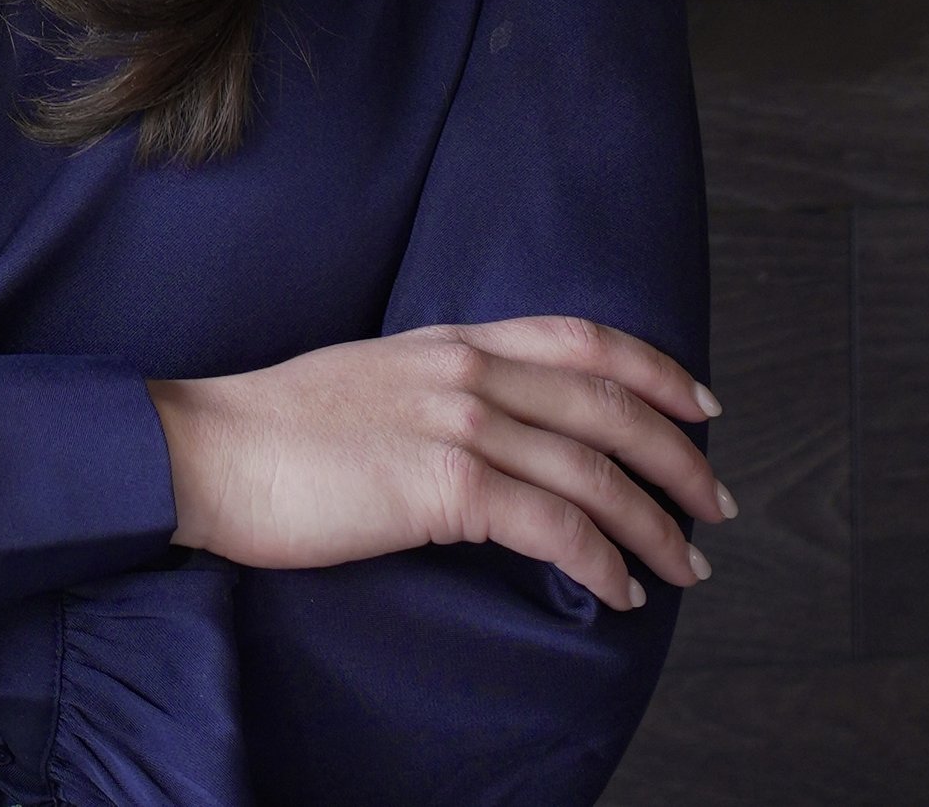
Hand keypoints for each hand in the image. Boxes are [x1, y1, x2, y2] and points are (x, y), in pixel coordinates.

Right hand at [148, 316, 734, 610]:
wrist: (211, 448)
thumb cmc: (280, 431)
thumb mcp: (375, 381)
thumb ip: (441, 393)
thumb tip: (497, 439)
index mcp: (451, 339)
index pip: (580, 338)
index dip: (655, 368)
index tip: (701, 402)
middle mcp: (466, 369)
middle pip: (607, 403)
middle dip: (677, 455)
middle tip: (717, 501)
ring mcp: (457, 421)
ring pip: (592, 471)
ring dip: (654, 524)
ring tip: (685, 565)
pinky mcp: (443, 483)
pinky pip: (552, 528)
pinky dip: (600, 561)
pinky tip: (618, 590)